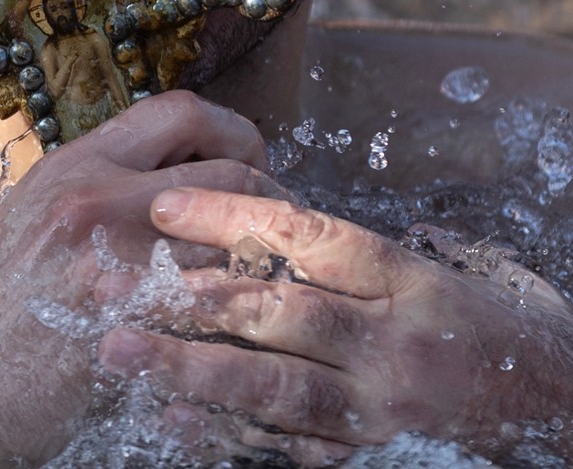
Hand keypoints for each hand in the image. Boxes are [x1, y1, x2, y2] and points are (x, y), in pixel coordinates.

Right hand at [0, 92, 281, 467]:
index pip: (178, 110)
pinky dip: (250, 308)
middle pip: (228, 169)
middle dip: (269, 191)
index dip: (229, 125)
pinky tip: (253, 320)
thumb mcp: (36, 213)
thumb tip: (174, 171)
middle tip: (276, 216)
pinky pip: (225, 306)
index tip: (247, 150)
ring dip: (270, 252)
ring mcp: (123, 263)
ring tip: (274, 266)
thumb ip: (102, 182)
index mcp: (75, 164)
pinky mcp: (141, 327)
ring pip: (240, 237)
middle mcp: (100, 198)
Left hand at [99, 187, 572, 465]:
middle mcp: (391, 342)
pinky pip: (292, 450)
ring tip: (124, 354)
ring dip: (192, 371)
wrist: (554, 405)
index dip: (232, 217)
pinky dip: (231, 437)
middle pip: (283, 313)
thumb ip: (346, 249)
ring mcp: (380, 409)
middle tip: (120, 289)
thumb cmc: (480, 322)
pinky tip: (173, 425)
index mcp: (401, 277)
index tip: (167, 205)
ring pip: (276, 387)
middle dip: (195, 301)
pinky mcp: (373, 457)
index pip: (307, 236)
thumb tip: (256, 212)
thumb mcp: (428, 266)